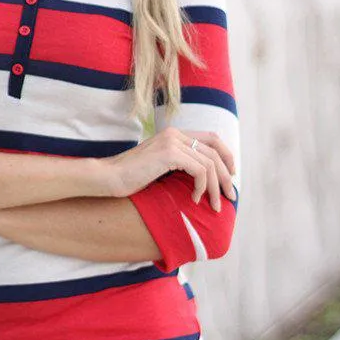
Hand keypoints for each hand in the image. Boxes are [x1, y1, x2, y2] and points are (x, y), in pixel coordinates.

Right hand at [104, 128, 235, 210]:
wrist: (108, 177)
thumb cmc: (131, 177)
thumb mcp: (160, 167)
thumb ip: (179, 164)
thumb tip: (204, 178)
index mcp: (174, 134)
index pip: (212, 138)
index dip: (226, 156)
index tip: (230, 176)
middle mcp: (175, 134)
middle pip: (215, 150)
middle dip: (226, 176)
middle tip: (230, 197)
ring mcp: (172, 142)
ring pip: (209, 163)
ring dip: (216, 187)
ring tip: (215, 205)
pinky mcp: (169, 154)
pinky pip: (199, 170)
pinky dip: (201, 187)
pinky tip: (194, 199)